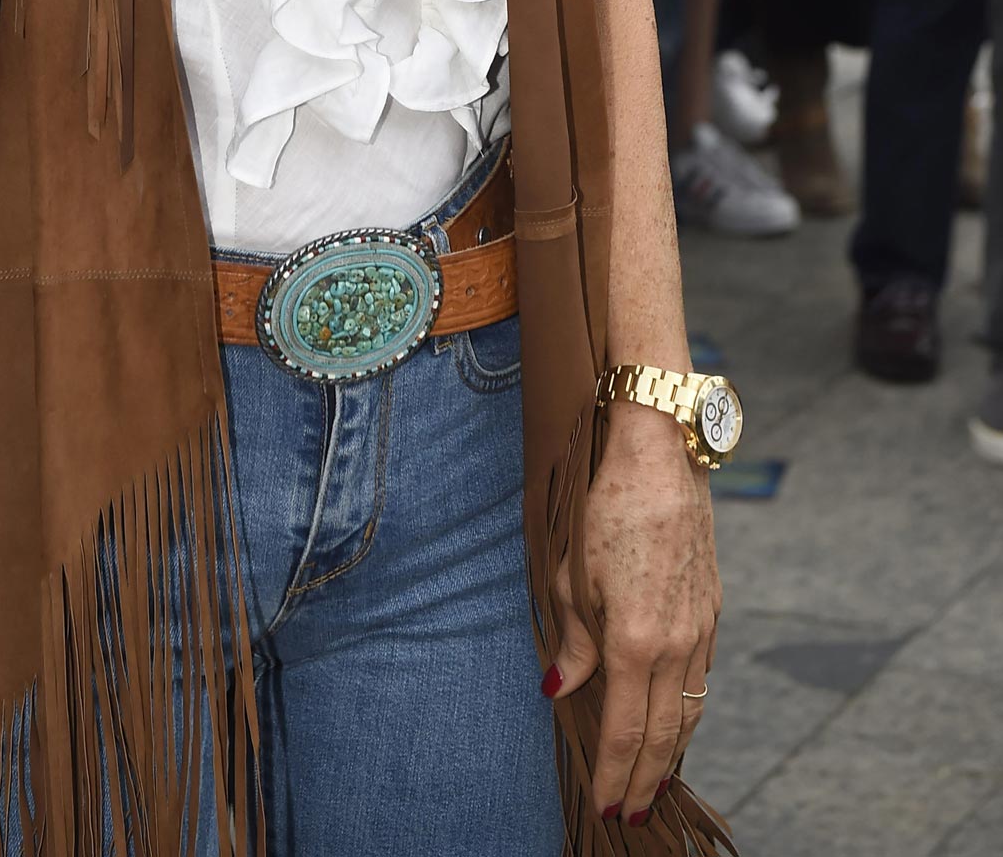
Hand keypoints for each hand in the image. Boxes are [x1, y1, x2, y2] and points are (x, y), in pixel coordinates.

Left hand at [544, 404, 720, 827]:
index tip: (606, 804)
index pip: (624, 730)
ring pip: (689, 710)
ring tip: (654, 781)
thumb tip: (559, 689)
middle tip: (633, 815)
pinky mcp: (712, 610)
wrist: (660, 457)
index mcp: (635, 642)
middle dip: (646, 780)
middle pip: (663, 734)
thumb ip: (572, 639)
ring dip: (672, 752)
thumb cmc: (605, 508)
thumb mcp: (571, 573)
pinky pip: (701, 677)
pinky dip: (687, 710)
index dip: (615, 773)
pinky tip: (675, 719)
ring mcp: (701, 629)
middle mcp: (676, 645)